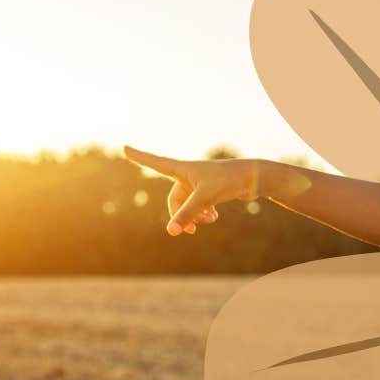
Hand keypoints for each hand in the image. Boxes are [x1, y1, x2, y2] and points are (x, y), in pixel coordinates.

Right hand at [122, 146, 261, 235]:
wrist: (255, 178)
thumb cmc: (228, 181)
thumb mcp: (205, 199)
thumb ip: (187, 215)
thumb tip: (171, 232)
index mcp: (183, 169)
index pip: (155, 162)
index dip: (139, 157)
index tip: (123, 147)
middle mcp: (188, 174)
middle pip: (174, 199)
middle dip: (181, 215)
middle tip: (189, 232)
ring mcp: (199, 183)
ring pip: (188, 205)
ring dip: (195, 217)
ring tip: (210, 221)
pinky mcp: (211, 190)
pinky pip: (199, 206)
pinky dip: (204, 214)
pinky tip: (214, 217)